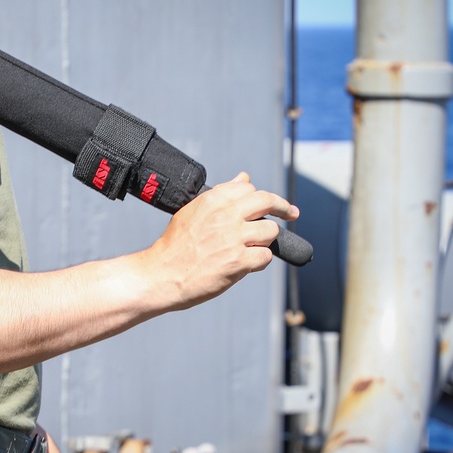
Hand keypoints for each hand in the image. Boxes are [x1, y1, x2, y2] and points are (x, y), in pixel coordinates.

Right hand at [143, 171, 299, 310]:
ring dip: (266, 240)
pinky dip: (259, 261)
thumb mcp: (193, 211)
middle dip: (283, 207)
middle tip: (291, 213)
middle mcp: (225, 216)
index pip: (249, 188)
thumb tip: (244, 178)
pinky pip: (265, 256)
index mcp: (213, 200)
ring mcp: (233, 239)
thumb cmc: (174, 246)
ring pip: (270, 231)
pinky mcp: (238, 262)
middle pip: (267, 202)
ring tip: (252, 247)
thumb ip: (220, 194)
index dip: (259, 196)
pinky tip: (246, 263)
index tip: (269, 203)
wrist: (161, 274)